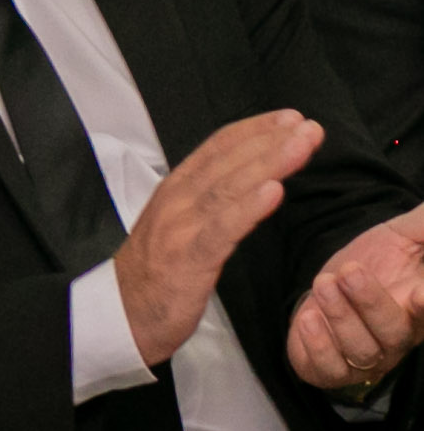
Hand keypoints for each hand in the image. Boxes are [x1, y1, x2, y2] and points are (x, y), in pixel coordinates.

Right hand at [113, 109, 320, 364]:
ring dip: (268, 163)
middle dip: (270, 140)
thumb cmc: (157, 271)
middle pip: (227, 161)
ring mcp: (180, 226)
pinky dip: (248, 208)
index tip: (291, 118)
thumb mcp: (179, 225)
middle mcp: (177, 198)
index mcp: (177, 188)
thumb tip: (248, 182)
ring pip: (228, 187)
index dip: (255, 130)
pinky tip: (273, 192)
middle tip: (310, 126)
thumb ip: (208, 202)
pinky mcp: (187, 258)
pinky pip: (221, 229)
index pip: (217, 148)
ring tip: (300, 147)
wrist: (120, 312)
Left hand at [289, 205, 423, 393]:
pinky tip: (307, 319)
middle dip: (371, 302)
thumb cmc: (376, 263)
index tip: (422, 293)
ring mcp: (366, 356)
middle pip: (394, 329)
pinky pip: (329, 369)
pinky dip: (318, 346)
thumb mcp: (402, 237)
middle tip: (350, 271)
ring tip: (323, 284)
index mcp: (419, 307)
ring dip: (340, 317)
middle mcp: (397, 336)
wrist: (328, 286)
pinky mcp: (331, 368)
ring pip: (360, 348)